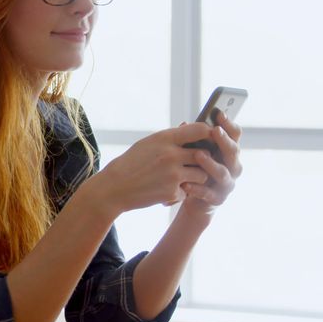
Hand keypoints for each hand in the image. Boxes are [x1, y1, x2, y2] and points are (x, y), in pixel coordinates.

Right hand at [92, 123, 215, 212]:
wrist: (114, 187)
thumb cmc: (131, 163)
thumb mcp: (148, 144)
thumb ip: (170, 138)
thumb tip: (190, 128)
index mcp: (164, 139)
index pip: (199, 130)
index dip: (208, 134)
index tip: (208, 139)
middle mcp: (171, 155)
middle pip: (205, 155)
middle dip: (202, 160)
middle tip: (194, 164)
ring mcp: (173, 175)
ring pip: (202, 175)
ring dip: (195, 178)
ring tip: (181, 178)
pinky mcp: (172, 192)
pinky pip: (188, 192)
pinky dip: (180, 193)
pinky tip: (165, 191)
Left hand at [179, 111, 242, 215]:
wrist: (191, 198)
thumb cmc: (193, 168)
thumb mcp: (192, 151)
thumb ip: (192, 139)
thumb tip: (183, 123)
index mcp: (228, 151)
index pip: (234, 135)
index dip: (229, 124)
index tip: (220, 113)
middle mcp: (233, 166)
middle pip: (233, 152)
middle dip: (224, 141)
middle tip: (215, 131)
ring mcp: (227, 183)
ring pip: (223, 173)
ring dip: (211, 163)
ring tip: (198, 155)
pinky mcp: (218, 199)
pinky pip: (209, 194)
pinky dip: (198, 189)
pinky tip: (187, 184)